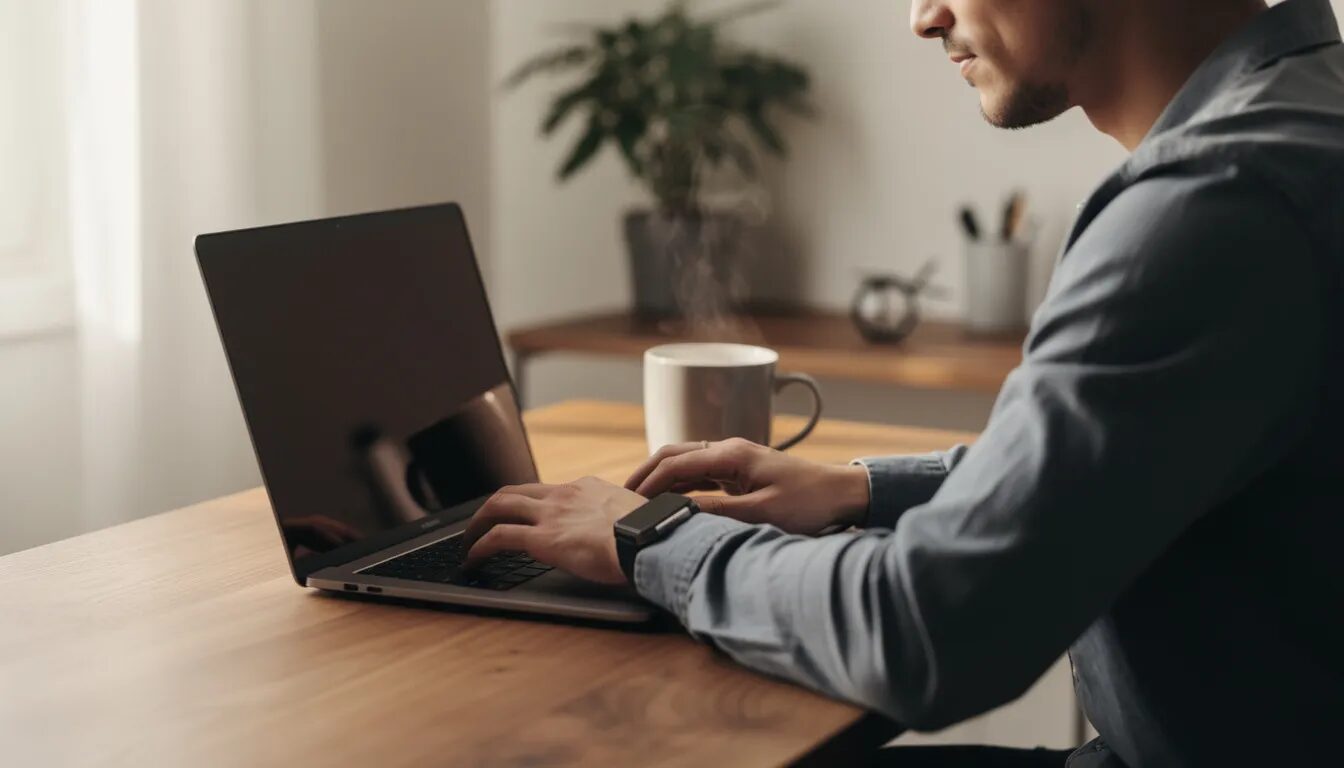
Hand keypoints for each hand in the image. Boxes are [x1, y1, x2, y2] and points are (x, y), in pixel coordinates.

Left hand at [462, 477, 646, 584]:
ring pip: (499, 506)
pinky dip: (479, 547)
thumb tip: (628, 535)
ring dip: (478, 523)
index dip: (530, 502)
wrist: (648, 538)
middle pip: (515, 491)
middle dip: (494, 506)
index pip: (548, 490)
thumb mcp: (635, 517)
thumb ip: (621, 521)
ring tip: (469, 541)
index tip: (524, 514)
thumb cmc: (651, 534)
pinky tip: (472, 559)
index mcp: (587, 488)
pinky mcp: (541, 538)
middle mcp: (564, 494)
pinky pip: (498, 537)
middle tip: (483, 522)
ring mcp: (550, 513)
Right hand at [625, 438, 869, 534]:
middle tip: (620, 498)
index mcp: (732, 454)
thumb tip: (678, 512)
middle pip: (674, 455)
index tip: (626, 503)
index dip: (647, 482)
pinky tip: (670, 503)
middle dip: (645, 475)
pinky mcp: (742, 473)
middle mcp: (729, 450)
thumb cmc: (810, 503)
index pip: (675, 462)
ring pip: (685, 464)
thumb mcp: (762, 513)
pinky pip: (701, 475)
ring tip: (638, 503)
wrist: (843, 495)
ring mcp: (735, 460)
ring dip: (661, 481)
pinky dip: (680, 486)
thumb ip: (718, 512)